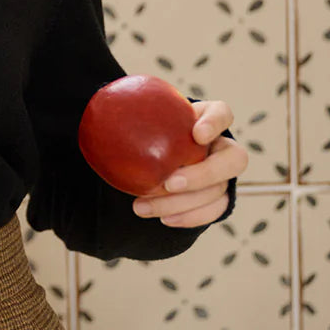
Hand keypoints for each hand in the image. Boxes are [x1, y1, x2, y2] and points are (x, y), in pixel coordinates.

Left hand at [132, 100, 245, 227]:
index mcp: (207, 119)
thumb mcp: (141, 117)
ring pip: (218, 190)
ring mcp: (223, 175)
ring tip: (144, 207)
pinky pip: (213, 211)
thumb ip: (130, 114)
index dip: (215, 123)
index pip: (222, 114)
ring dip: (184, 203)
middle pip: (234, 159)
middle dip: (203, 174)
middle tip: (169, 182)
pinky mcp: (217, 197)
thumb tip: (96, 110)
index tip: (196, 133)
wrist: (155, 155)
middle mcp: (221, 147)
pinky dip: (189, 217)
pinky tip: (164, 219)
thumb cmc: (147, 131)